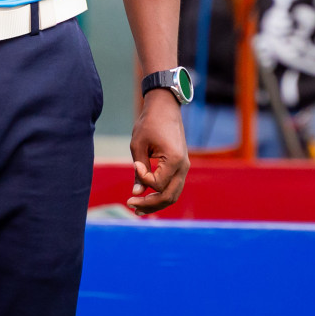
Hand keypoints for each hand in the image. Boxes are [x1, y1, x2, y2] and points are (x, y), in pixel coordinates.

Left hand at [128, 88, 188, 213]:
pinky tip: (146, 197)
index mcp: (174, 160)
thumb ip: (138, 171)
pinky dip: (161, 194)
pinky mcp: (181, 167)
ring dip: (156, 203)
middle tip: (130, 204)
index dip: (143, 178)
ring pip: (173, 195)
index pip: (158, 184)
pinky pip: (173, 187)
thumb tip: (136, 194)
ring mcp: (184, 168)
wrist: (165, 108)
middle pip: (169, 196)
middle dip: (150, 204)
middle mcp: (183, 167)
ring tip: (137, 208)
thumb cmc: (150, 123)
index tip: (135, 164)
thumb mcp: (138, 144)